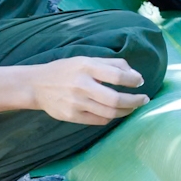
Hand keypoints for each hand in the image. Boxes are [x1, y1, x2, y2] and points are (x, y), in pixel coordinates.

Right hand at [0, 56, 148, 124]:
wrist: (36, 85)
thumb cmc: (66, 70)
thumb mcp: (86, 60)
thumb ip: (111, 64)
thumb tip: (135, 75)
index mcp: (86, 67)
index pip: (117, 75)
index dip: (132, 80)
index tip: (140, 81)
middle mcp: (81, 85)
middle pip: (115, 98)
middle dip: (135, 101)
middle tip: (144, 99)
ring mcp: (76, 103)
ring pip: (109, 112)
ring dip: (126, 111)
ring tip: (133, 107)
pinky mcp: (71, 116)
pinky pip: (99, 120)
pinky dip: (111, 117)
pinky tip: (116, 112)